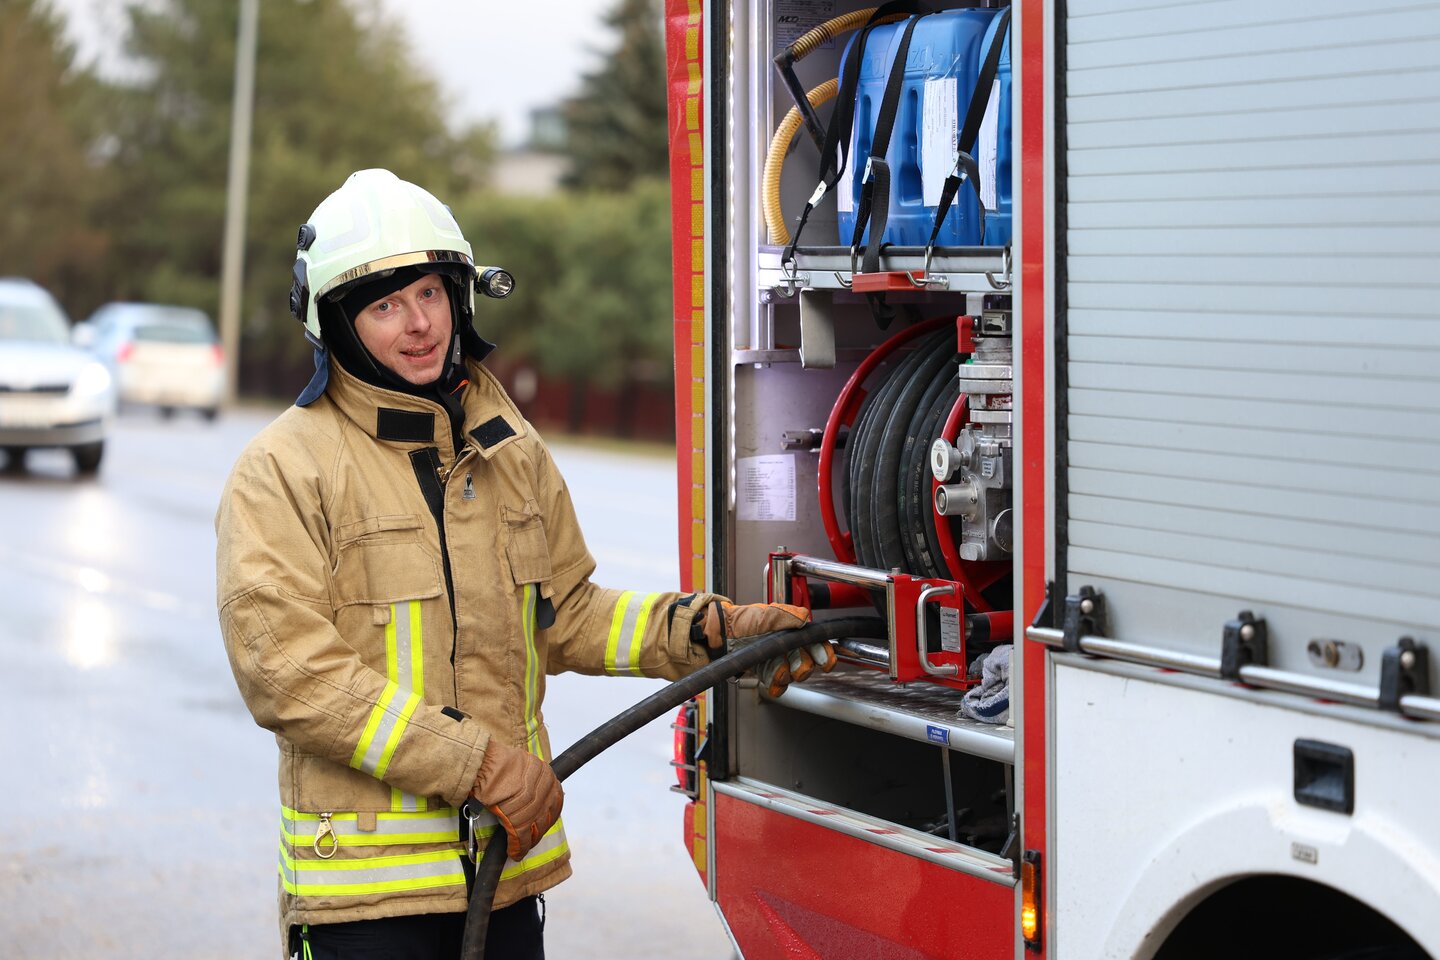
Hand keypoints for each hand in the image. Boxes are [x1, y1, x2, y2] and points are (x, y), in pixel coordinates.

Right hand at [472, 740, 563, 860]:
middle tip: (531, 837)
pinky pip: (521, 838)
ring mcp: (534, 805)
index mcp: (547, 773)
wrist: (480, 766)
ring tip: (521, 848)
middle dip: (539, 829)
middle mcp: (545, 788)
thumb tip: (531, 795)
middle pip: (546, 816)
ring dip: (529, 841)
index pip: (554, 800)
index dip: (547, 814)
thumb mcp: (521, 765)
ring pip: (535, 829)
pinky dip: (518, 848)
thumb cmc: (495, 764)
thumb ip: (530, 779)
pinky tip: (514, 853)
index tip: (540, 822)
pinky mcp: (520, 821)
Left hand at [699, 600, 835, 696]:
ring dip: (786, 674)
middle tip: (796, 664)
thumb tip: (806, 617)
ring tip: (774, 666)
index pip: (817, 644)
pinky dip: (776, 684)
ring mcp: (779, 661)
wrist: (722, 636)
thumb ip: (788, 615)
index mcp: (793, 631)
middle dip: (804, 666)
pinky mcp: (768, 673)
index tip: (825, 662)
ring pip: (794, 677)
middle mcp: (789, 648)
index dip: (824, 654)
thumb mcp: (766, 614)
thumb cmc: (743, 621)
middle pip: (809, 664)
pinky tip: (769, 675)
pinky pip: (779, 686)